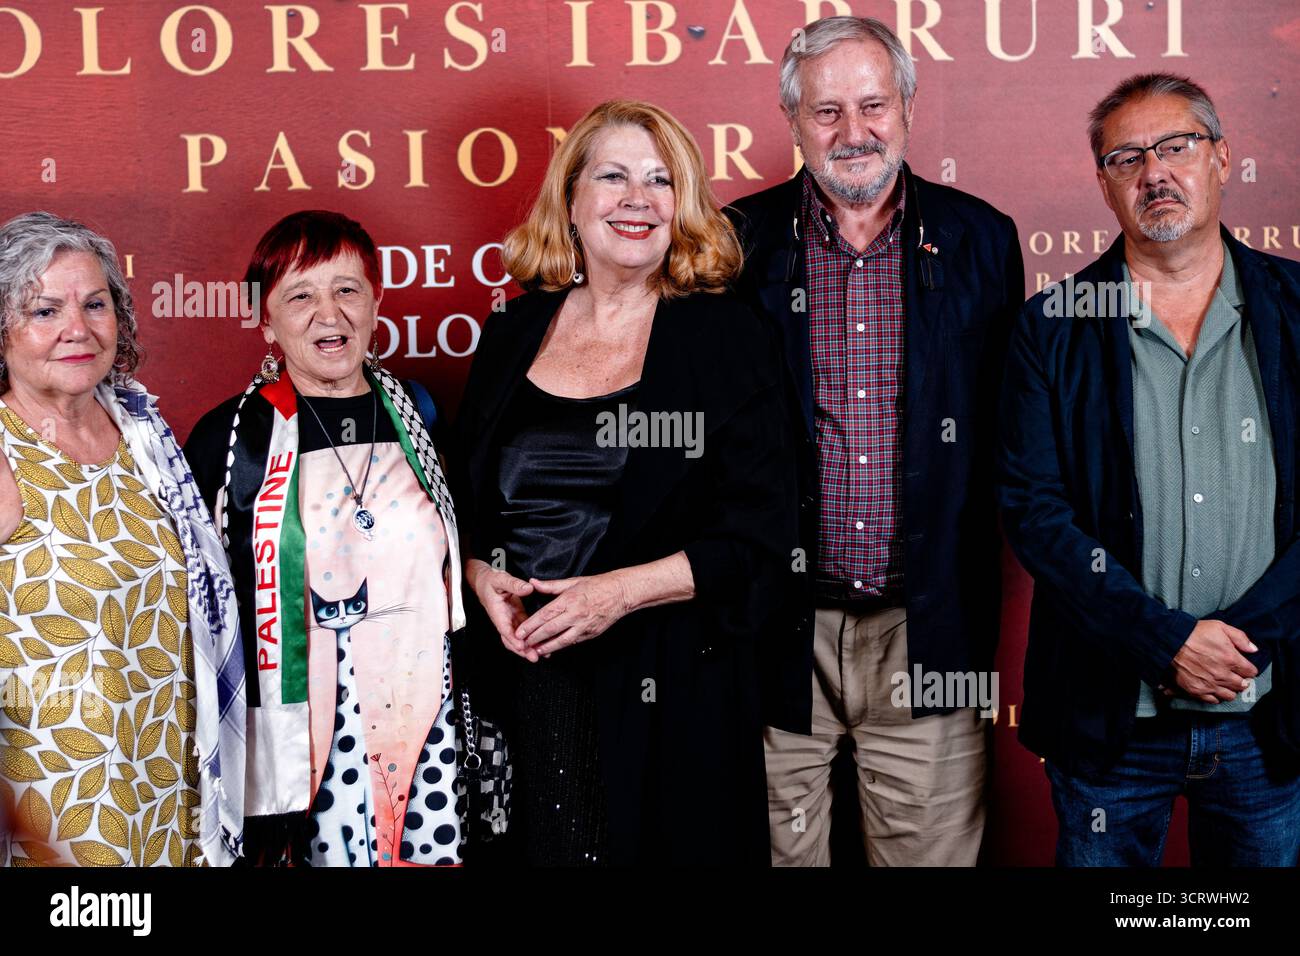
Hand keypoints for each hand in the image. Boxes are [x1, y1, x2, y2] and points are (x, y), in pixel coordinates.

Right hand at [466, 558, 533, 659]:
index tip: (521, 646)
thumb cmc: (490, 581)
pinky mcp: (517, 618)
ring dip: (527, 649)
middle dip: (522, 650)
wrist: (485, 581)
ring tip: (540, 655)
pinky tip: (541, 645)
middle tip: (534, 657)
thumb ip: (514, 584)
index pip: (504, 629)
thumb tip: (528, 588)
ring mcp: (510, 620)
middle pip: (511, 640)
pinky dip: (531, 640)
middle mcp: (503, 620)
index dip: (513, 639)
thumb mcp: (501, 579)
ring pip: (518, 639)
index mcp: (497, 612)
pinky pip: (524, 633)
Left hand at [515, 572, 630, 657]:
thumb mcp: (573, 581)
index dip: (531, 625)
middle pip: (550, 629)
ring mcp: (584, 626)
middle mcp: (576, 614)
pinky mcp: (591, 633)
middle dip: (534, 638)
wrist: (620, 594)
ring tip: (535, 651)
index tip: (520, 631)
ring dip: (547, 647)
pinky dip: (561, 646)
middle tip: (522, 643)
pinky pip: (573, 642)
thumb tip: (533, 582)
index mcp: (569, 600)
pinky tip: (552, 649)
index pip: (545, 615)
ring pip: (562, 640)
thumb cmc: (597, 585)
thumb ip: (551, 585)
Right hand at [1171, 620, 1258, 703]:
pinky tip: (1213, 688)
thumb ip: (1240, 638)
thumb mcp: (1220, 627)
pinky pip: (1213, 700)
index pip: (1251, 672)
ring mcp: (1209, 684)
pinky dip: (1215, 696)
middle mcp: (1223, 675)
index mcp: (1231, 659)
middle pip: (1242, 685)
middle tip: (1235, 675)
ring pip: (1230, 695)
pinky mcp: (1196, 690)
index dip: (1249, 668)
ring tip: (1225, 683)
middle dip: (1241, 680)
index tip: (1244, 666)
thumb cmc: (1195, 633)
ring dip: (1230, 689)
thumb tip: (1254, 650)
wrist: (1169, 641)